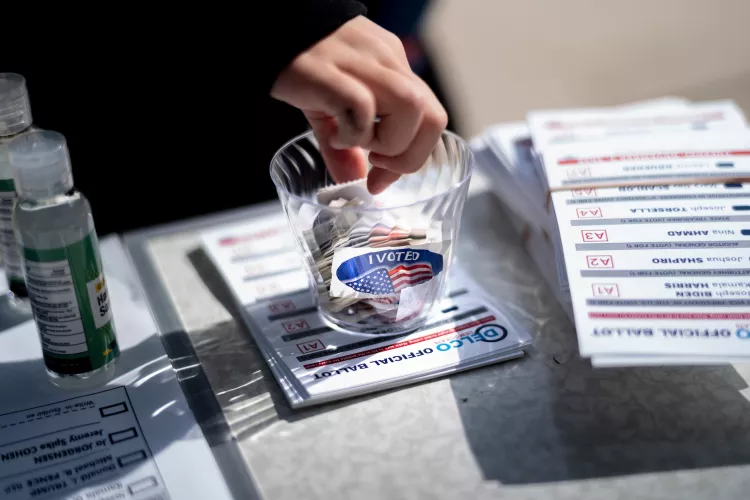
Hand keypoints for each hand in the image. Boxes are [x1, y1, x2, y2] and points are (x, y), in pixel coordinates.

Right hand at [271, 16, 447, 193]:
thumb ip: (346, 146)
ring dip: (388, 142)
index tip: (382, 178)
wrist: (267, 33)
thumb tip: (353, 178)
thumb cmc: (300, 65)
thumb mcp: (331, 107)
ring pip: (411, 108)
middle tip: (375, 165)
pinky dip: (354, 133)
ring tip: (356, 144)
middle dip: (409, 156)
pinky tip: (334, 134)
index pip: (431, 117)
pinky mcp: (333, 71)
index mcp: (393, 67)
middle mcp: (388, 61)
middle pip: (433, 116)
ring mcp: (364, 63)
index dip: (416, 155)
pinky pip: (364, 106)